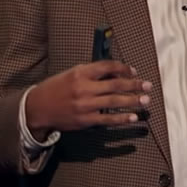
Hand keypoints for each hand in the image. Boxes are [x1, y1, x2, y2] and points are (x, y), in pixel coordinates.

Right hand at [25, 60, 152, 137]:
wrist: (38, 108)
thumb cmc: (56, 88)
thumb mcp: (71, 74)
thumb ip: (92, 73)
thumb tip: (115, 73)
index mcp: (81, 72)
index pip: (108, 66)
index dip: (124, 68)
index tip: (133, 71)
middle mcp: (84, 88)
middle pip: (115, 84)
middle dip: (134, 85)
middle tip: (148, 86)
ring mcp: (85, 105)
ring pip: (114, 101)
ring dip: (132, 101)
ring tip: (145, 100)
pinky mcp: (85, 120)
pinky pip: (108, 119)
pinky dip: (121, 118)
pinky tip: (133, 117)